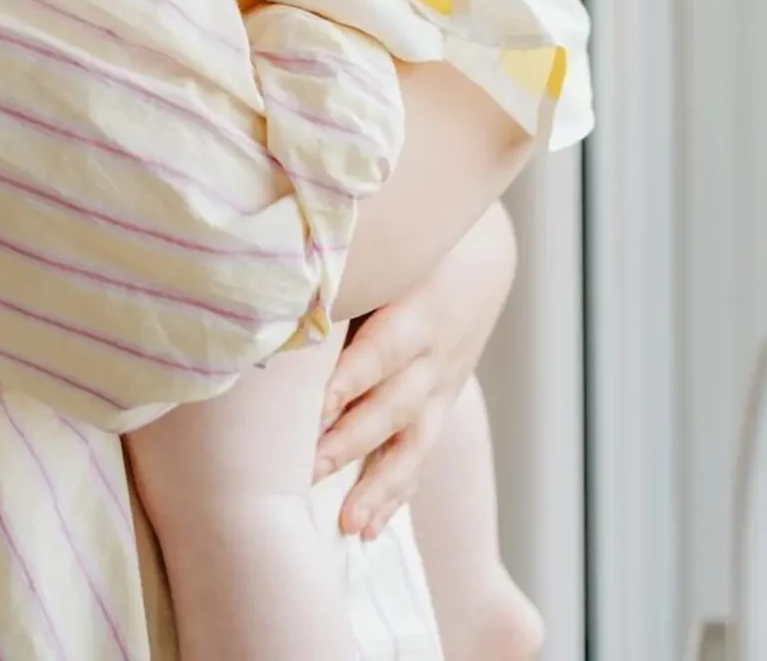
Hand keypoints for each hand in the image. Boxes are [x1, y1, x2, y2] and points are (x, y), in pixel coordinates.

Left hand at [314, 197, 515, 538]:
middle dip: (352, 441)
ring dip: (378, 486)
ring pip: (412, 444)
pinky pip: (418, 456)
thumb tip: (281, 269)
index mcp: (418, 309)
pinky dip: (396, 493)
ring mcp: (442, 385)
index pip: (383, 349)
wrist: (485, 251)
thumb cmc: (417, 239)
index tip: (318, 405)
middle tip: (309, 469)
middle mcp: (434, 355)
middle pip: (393, 405)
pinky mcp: (441, 404)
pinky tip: (369, 527)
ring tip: (347, 524)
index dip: (352, 377)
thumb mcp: (392, 243)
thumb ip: (348, 263)